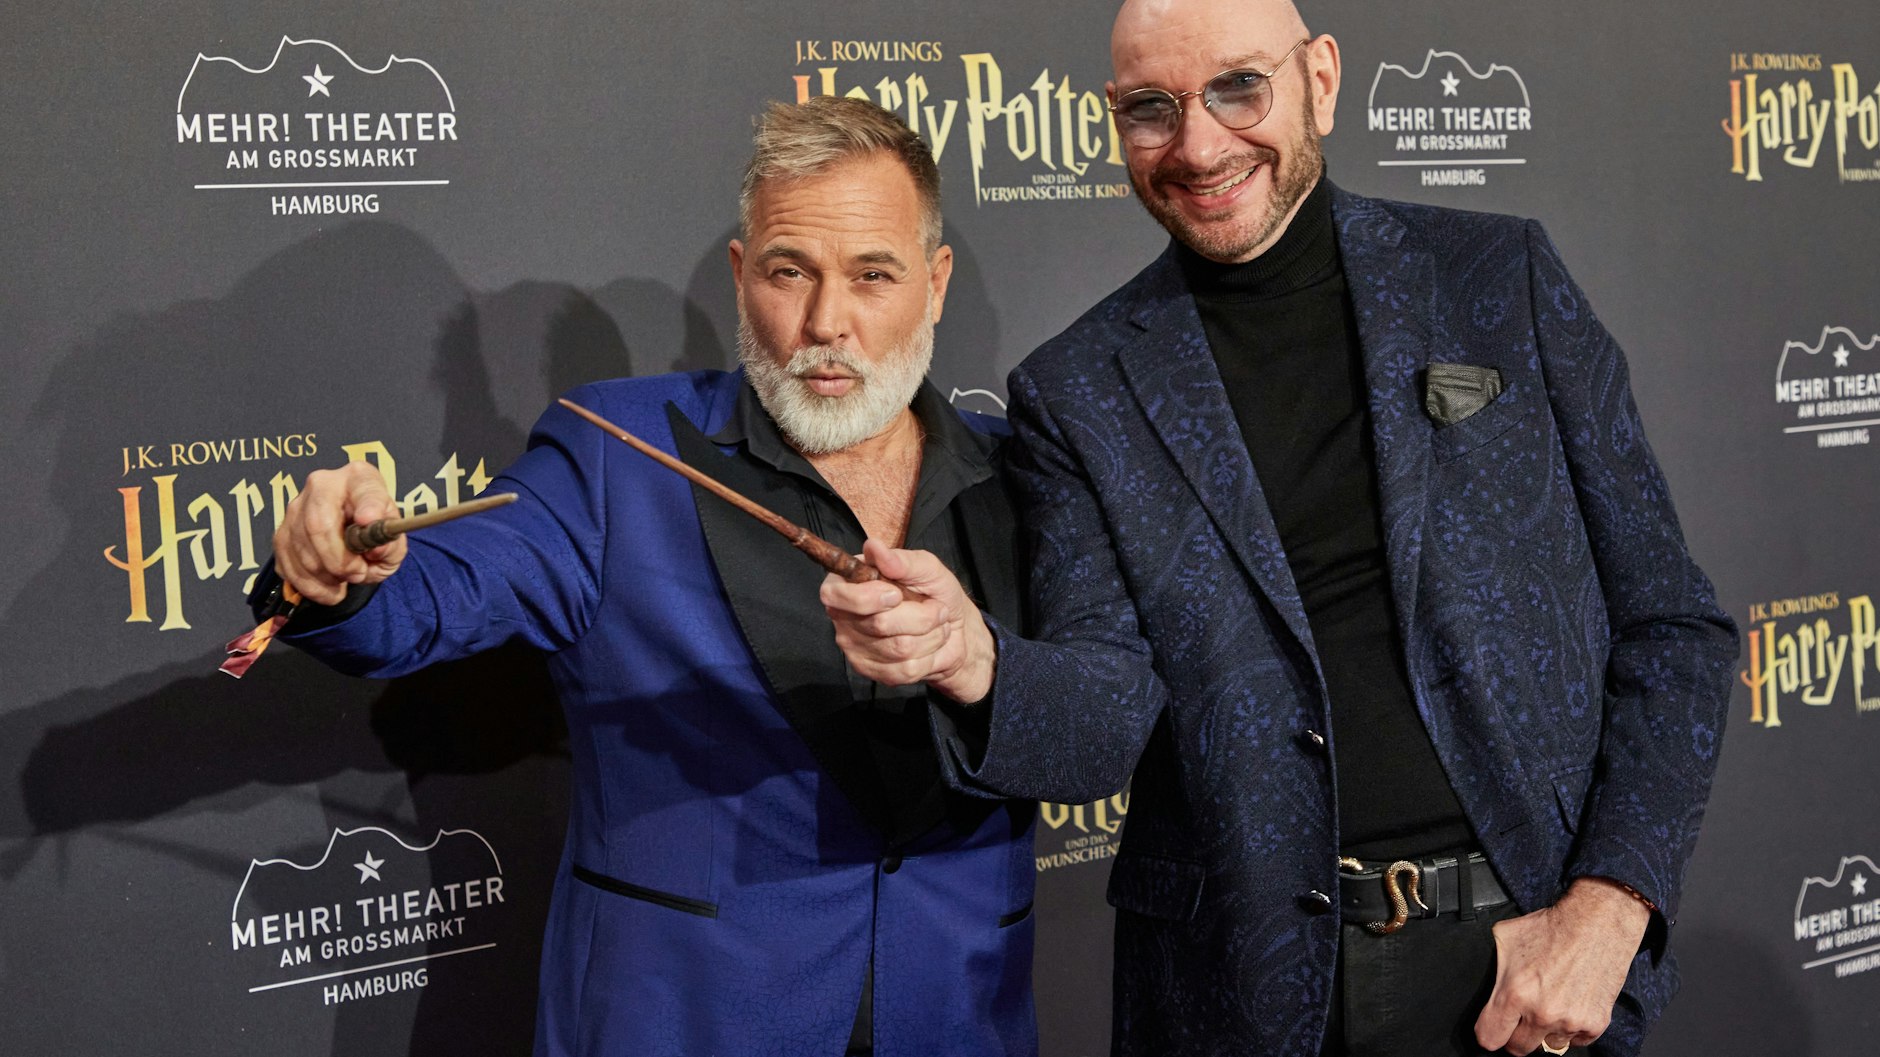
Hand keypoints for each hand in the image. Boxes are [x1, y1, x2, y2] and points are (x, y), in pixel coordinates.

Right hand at [272, 462, 406, 605]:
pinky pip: (288, 565)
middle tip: (358, 574)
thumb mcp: (393, 535)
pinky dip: (310, 585)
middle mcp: (322, 485)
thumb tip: (375, 550)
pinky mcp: (282, 533)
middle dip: (339, 560)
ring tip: (345, 580)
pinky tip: (328, 588)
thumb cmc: (375, 528)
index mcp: (359, 478)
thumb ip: (390, 544)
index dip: (368, 508)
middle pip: (318, 525)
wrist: (354, 527)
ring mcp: (296, 508)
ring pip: (301, 550)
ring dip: (326, 576)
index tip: (370, 522)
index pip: (363, 490)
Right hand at [820, 540, 996, 703]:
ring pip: (897, 648)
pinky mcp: (873, 671)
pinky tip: (931, 644)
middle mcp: (843, 617)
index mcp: (846, 583)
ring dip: (930, 635)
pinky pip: (904, 669)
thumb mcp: (926, 568)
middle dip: (919, 616)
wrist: (954, 628)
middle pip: (877, 624)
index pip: (833, 595)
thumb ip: (901, 559)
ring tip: (937, 625)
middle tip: (936, 608)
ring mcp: (855, 648)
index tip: (896, 593)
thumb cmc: (934, 591)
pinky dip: (929, 655)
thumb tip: (873, 547)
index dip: (866, 598)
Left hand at [1474, 877, 1650, 1053]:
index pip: (1490, 1038)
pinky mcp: (1595, 1024)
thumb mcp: (1506, 937)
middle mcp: (1542, 1013)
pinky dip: (1572, 1029)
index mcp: (1515, 994)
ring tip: (1550, 1005)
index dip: (1489, 1032)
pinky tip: (1570, 1004)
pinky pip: (1576, 1042)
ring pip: (1548, 1046)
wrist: (1597, 923)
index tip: (1494, 1026)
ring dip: (1546, 1032)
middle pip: (1518, 1048)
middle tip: (1521, 1016)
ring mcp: (1570, 1022)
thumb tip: (1483, 979)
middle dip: (1516, 1034)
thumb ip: (1493, 967)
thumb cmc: (1553, 928)